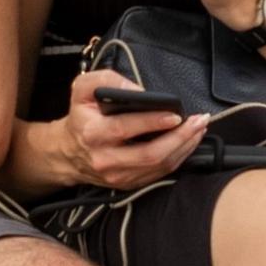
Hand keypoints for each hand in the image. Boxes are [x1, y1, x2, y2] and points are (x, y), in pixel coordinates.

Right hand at [41, 69, 208, 191]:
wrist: (68, 152)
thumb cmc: (81, 117)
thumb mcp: (83, 89)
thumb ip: (107, 81)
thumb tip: (139, 90)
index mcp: (92, 133)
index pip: (125, 128)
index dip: (152, 121)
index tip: (175, 114)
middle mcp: (104, 159)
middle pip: (150, 153)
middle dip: (180, 137)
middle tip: (198, 121)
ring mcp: (117, 176)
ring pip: (159, 165)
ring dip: (184, 147)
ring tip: (198, 129)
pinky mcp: (128, 184)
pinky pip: (159, 173)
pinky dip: (178, 157)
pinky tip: (187, 143)